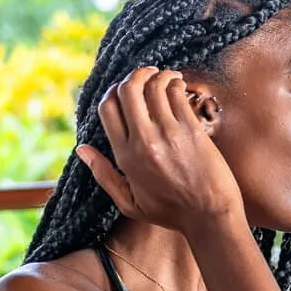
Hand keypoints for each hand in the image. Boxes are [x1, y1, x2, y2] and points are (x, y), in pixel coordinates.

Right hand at [75, 66, 244, 236]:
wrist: (208, 215)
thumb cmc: (170, 212)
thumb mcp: (128, 203)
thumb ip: (103, 175)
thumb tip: (81, 149)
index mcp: (124, 157)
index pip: (107, 108)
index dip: (112, 92)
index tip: (122, 92)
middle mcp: (143, 141)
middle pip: (128, 88)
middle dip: (135, 75)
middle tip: (145, 75)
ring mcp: (168, 133)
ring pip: (154, 85)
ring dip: (158, 74)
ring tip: (164, 77)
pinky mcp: (191, 129)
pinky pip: (177, 92)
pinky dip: (175, 83)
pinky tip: (178, 85)